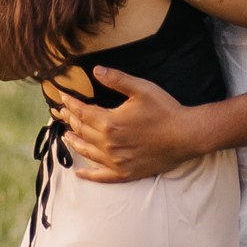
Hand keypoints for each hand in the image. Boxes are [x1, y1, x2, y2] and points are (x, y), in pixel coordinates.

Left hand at [49, 68, 220, 180]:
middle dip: (69, 120)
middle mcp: (108, 144)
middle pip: (81, 131)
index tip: (62, 98)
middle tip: (60, 114)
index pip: (81, 112)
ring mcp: (115, 161)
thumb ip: (116, 79)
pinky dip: (88, 175)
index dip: (70, 104)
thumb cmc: (164, 110)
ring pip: (87, 152)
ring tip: (65, 136)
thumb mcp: (141, 88)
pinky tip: (79, 172)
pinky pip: (101, 176)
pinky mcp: (125, 172)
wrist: (186, 135)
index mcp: (109, 122)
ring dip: (74, 142)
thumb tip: (96, 70)